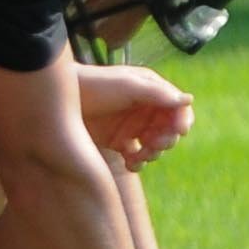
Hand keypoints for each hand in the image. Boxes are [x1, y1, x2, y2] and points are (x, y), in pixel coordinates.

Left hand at [74, 61, 195, 168]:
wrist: (59, 100)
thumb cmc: (94, 85)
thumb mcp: (127, 86)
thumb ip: (157, 93)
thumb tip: (189, 99)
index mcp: (151, 91)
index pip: (178, 108)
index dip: (182, 120)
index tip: (177, 131)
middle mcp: (145, 109)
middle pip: (169, 130)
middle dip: (166, 139)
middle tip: (153, 144)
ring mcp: (133, 126)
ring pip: (156, 146)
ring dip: (152, 153)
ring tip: (139, 155)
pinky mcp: (119, 142)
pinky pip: (138, 157)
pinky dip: (138, 163)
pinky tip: (129, 163)